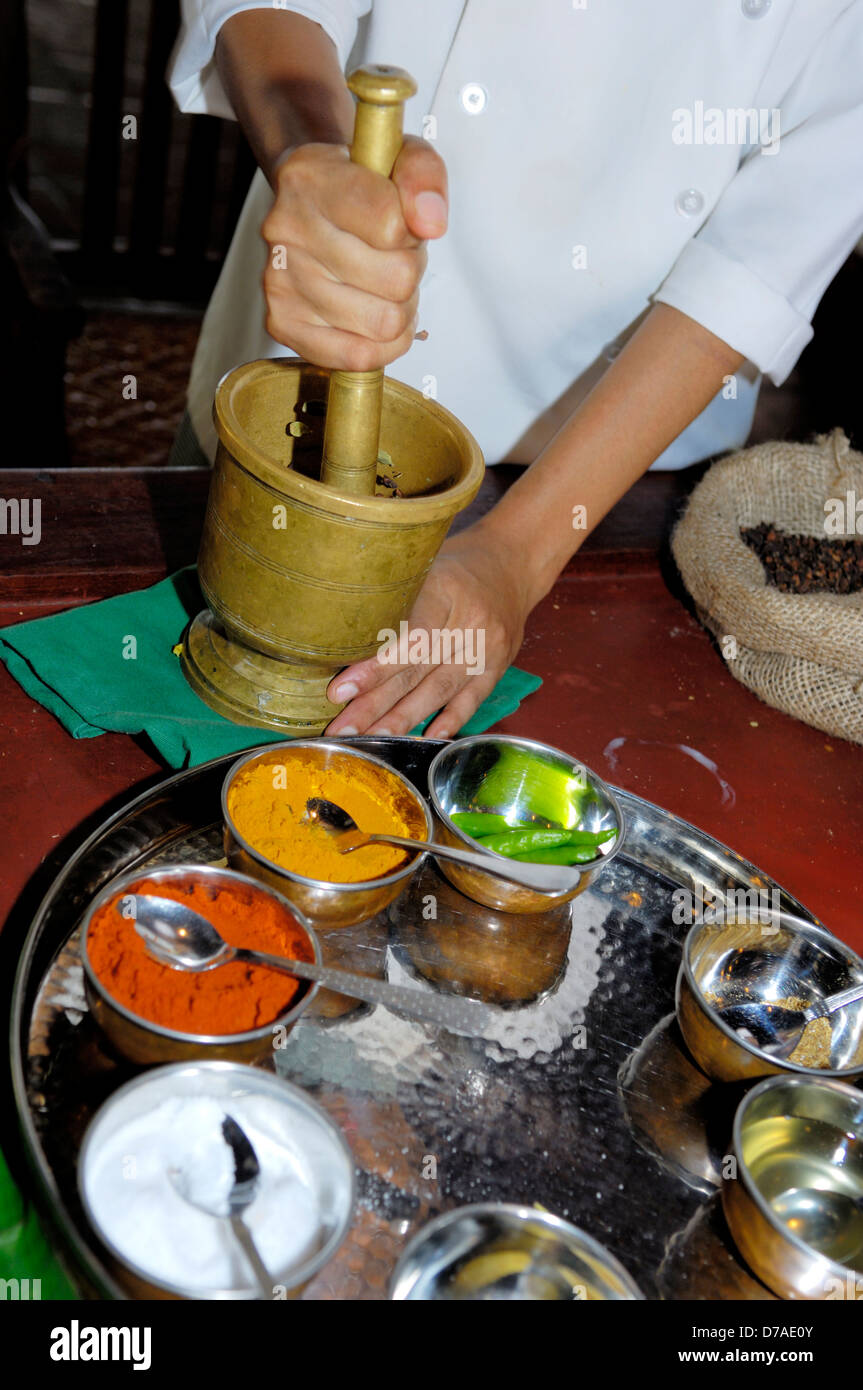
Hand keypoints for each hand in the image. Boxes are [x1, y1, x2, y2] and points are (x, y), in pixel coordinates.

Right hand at [261, 136, 447, 370]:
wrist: (311, 199)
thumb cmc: (359, 184)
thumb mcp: (400, 157)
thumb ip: (423, 178)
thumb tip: (430, 223)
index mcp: (311, 177)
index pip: (391, 224)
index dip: (413, 231)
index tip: (402, 223)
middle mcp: (286, 228)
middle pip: (395, 280)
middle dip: (410, 273)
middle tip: (395, 258)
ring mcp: (278, 280)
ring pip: (382, 323)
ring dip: (399, 308)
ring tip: (382, 285)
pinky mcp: (281, 322)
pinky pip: (356, 357)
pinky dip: (381, 346)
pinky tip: (376, 320)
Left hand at [324, 528, 529, 737]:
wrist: (511, 563)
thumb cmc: (454, 567)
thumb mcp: (423, 567)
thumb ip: (393, 602)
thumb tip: (341, 643)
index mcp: (445, 589)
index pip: (409, 636)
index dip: (374, 667)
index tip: (340, 691)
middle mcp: (470, 620)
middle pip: (418, 668)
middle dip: (377, 702)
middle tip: (343, 727)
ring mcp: (488, 647)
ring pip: (440, 689)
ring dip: (403, 718)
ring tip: (371, 737)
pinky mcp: (498, 666)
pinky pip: (472, 699)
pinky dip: (449, 720)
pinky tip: (425, 738)